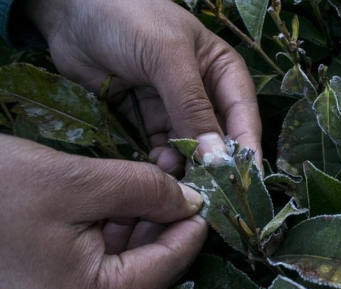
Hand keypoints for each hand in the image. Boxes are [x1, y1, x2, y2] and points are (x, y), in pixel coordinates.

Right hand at [0, 135, 206, 288]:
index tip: (209, 190)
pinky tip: (118, 197)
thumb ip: (143, 190)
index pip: (168, 266)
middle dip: (164, 217)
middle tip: (178, 172)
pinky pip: (85, 271)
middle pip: (144, 269)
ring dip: (137, 222)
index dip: (193, 224)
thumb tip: (189, 201)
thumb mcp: (73, 182)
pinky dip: (104, 235)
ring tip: (155, 174)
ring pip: (116, 268)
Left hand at [22, 0, 262, 174]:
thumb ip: (192, 107)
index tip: (246, 184)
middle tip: (208, 195)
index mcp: (223, 72)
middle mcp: (205, 93)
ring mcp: (176, 108)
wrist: (70, 11)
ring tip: (173, 178)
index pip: (244, 118)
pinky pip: (163, 149)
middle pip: (219, 140)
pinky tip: (155, 167)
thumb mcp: (167, 57)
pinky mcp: (148, 119)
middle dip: (214, 166)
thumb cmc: (129, 17)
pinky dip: (162, 162)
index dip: (247, 152)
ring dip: (186, 167)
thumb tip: (216, 156)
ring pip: (192, 150)